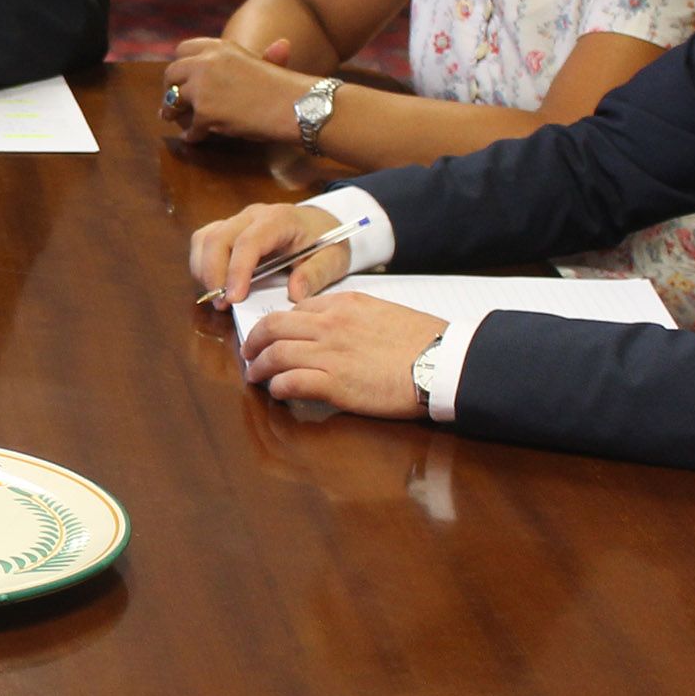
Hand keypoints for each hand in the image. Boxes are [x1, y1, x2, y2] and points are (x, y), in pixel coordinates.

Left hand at [161, 38, 309, 144]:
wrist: (296, 105)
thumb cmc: (283, 88)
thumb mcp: (263, 63)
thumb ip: (252, 58)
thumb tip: (279, 44)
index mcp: (219, 47)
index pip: (183, 50)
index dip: (180, 66)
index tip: (181, 79)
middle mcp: (206, 62)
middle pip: (172, 74)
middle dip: (170, 89)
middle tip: (172, 103)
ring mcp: (202, 87)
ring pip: (173, 101)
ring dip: (174, 112)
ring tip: (176, 120)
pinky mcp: (204, 112)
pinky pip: (189, 127)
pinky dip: (192, 135)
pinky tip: (196, 138)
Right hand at [188, 203, 352, 307]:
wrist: (323, 224)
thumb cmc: (327, 241)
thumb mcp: (333, 260)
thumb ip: (315, 275)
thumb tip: (294, 294)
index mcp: (279, 219)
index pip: (248, 241)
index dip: (237, 270)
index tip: (234, 299)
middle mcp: (252, 216)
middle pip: (218, 238)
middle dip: (213, 274)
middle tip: (222, 305)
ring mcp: (237, 220)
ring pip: (205, 238)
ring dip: (204, 270)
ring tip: (217, 298)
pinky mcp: (228, 229)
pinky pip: (204, 242)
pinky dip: (202, 265)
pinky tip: (215, 286)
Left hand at [241, 290, 447, 419]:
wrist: (445, 362)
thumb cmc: (425, 341)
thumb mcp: (385, 312)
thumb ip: (355, 317)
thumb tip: (338, 328)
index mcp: (344, 304)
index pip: (297, 309)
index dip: (279, 324)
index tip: (274, 335)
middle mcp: (330, 324)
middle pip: (274, 327)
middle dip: (255, 341)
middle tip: (249, 353)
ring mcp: (330, 354)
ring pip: (275, 354)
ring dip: (258, 366)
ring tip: (255, 375)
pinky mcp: (335, 384)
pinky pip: (291, 382)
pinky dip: (278, 387)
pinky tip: (277, 391)